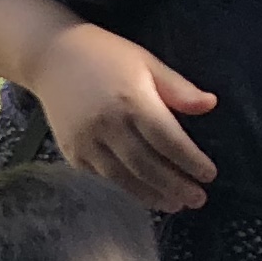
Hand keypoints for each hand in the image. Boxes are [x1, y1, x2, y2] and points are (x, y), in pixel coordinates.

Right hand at [25, 21, 218, 211]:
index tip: (209, 175)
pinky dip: (125, 189)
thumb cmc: (105, 55)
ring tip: (173, 205)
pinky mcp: (72, 151)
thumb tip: (210, 105)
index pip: (168, 139)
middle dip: (175, 186)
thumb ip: (178, 88)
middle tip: (197, 199)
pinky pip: (102, 177)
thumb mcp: (146, 62)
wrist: (51, 57)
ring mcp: (87, 141)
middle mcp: (108, 125)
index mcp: (132, 100)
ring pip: (123, 178)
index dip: (190, 161)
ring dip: (151, 195)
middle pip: (147, 165)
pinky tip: (142, 194)